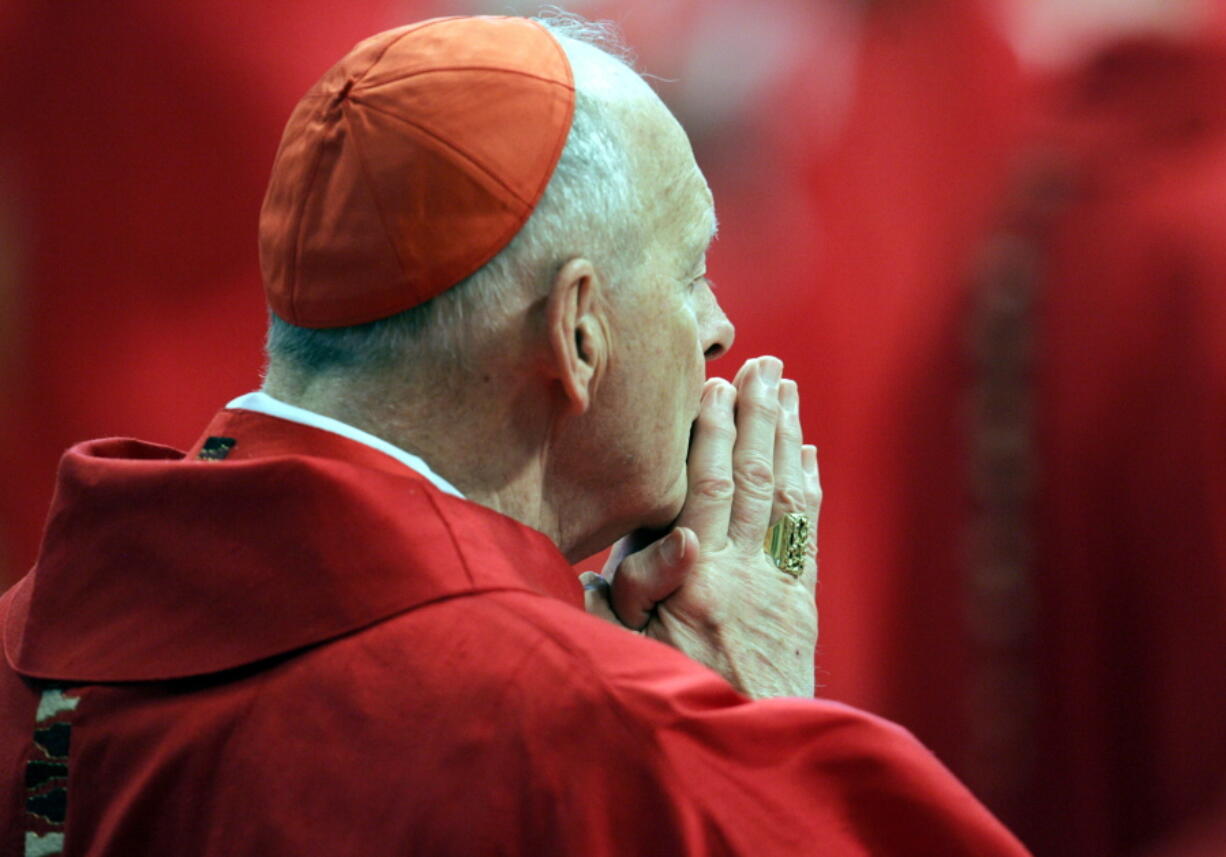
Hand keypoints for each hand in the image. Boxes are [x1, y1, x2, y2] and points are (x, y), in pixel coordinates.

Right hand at [582, 356, 821, 698]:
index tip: (716, 386)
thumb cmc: (669, 694)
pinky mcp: (801, 603)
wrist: (741, 748)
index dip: (713, 433)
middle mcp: (744, 573)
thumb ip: (636, 590)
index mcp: (696, 580)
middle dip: (758, 416)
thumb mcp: (629, 648)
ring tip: (787, 388)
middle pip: (755, 478)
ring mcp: (779, 586)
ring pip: (787, 495)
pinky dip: (811, 486)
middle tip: (764, 366)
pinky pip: (809, 532)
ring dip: (788, 436)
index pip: (707, 488)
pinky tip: (809, 452)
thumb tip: (678, 535)